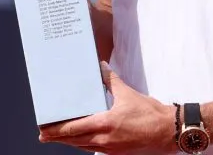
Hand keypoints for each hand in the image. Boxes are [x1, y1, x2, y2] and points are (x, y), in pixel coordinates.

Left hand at [38, 62, 177, 154]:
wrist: (169, 131)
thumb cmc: (150, 113)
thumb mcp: (127, 93)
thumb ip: (111, 80)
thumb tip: (100, 67)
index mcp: (104, 123)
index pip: (73, 129)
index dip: (56, 131)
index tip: (43, 130)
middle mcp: (105, 139)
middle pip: (74, 141)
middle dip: (57, 138)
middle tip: (44, 135)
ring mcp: (111, 148)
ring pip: (83, 146)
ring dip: (70, 142)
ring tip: (59, 137)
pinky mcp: (118, 153)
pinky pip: (95, 149)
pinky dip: (84, 144)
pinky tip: (82, 141)